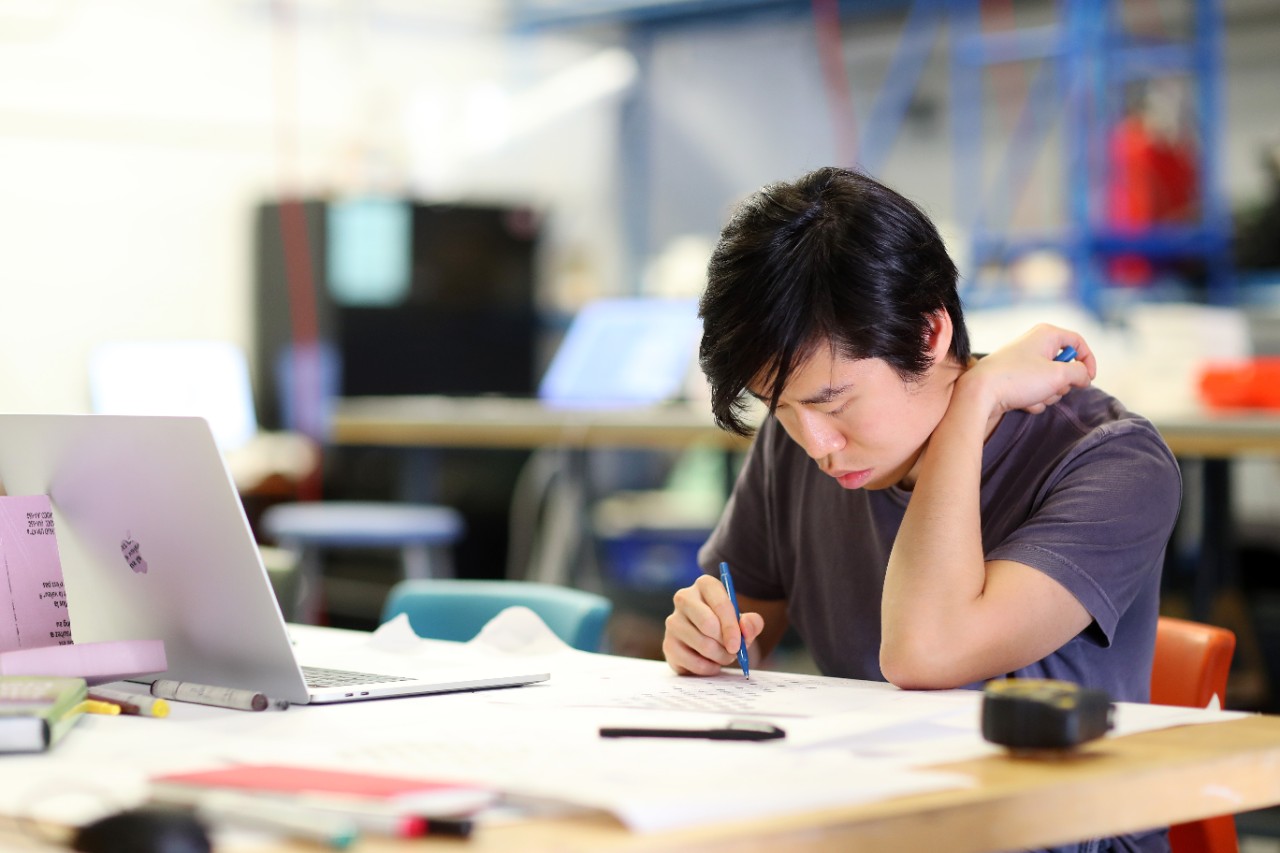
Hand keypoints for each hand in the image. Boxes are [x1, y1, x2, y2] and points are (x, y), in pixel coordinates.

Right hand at [663, 574, 764, 675]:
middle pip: (707, 623)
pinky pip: (692, 662)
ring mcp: (673, 621)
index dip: (731, 627)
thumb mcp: (745, 623)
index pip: (720, 604)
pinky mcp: (668, 644)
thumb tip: (745, 627)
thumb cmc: (727, 627)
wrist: (708, 641)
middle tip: (734, 652)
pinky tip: (711, 663)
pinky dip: (708, 668)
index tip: (738, 645)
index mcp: (705, 585)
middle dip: (725, 643)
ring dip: (719, 657)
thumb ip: (752, 623)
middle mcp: (684, 598)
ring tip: (724, 656)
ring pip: (701, 644)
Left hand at [960, 324, 1096, 416]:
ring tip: (1032, 395)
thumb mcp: (1058, 375)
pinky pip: (1035, 391)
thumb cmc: (1018, 379)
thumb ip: (1079, 373)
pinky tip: (1021, 402)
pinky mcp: (1014, 379)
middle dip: (1062, 383)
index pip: (1077, 342)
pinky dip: (1033, 400)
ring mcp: (1023, 362)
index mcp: (1046, 334)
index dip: (1088, 360)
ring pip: (1050, 382)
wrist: (980, 393)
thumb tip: (1085, 376)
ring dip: (1047, 394)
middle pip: (1064, 366)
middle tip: (1051, 387)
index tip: (1089, 379)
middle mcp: (1034, 344)